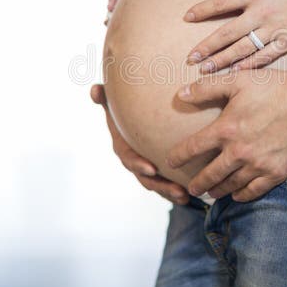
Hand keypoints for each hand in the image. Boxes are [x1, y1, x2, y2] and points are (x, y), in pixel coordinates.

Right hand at [91, 83, 188, 204]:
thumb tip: (95, 89)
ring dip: (170, 192)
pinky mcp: (158, 172)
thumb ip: (105, 99)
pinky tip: (191, 196)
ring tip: (185, 196)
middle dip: (161, 186)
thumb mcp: (113, 105)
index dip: (138, 164)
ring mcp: (146, 169)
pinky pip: (166, 185)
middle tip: (177, 190)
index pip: (129, 158)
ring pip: (158, 185)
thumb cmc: (123, 112)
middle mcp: (134, 162)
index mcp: (123, 147)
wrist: (134, 122)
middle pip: (146, 178)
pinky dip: (176, 192)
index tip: (151, 168)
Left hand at [165, 68, 286, 201]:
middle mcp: (239, 151)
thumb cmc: (274, 86)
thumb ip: (206, 87)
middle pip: (210, 175)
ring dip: (218, 191)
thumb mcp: (238, 79)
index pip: (193, 148)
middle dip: (197, 183)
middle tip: (190, 189)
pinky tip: (237, 195)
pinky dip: (242, 195)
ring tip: (211, 193)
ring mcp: (258, 165)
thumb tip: (180, 95)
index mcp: (226, 129)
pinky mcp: (277, 172)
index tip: (170, 162)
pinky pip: (254, 191)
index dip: (178, 156)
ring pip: (231, 186)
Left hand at [183, 0, 286, 71]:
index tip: (187, 17)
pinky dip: (248, 65)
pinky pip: (264, 56)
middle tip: (190, 58)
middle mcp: (261, 13)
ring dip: (221, 60)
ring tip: (205, 70)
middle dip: (206, 47)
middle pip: (227, 33)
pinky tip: (234, 72)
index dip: (202, 10)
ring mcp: (274, 29)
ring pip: (242, 49)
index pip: (221, 3)